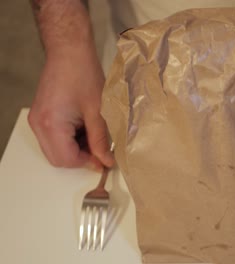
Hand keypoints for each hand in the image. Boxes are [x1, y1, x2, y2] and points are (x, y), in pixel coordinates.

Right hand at [28, 49, 113, 170]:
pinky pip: (53, 138)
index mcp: (51, 124)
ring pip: (55, 149)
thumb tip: (106, 160)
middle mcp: (39, 125)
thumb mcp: (98, 111)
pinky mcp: (40, 115)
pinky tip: (85, 127)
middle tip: (101, 149)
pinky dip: (69, 139)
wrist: (69, 51)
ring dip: (76, 149)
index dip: (87, 162)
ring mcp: (37, 120)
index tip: (104, 159)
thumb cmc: (83, 74)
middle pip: (58, 158)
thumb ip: (101, 140)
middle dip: (81, 157)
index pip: (67, 159)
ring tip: (94, 134)